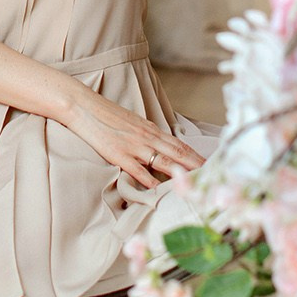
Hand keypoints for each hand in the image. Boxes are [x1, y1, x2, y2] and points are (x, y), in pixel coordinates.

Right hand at [58, 86, 206, 190]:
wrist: (82, 105)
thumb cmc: (104, 114)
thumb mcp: (130, 122)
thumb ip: (145, 135)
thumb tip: (156, 147)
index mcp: (150, 129)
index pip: (179, 144)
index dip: (196, 156)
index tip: (210, 165)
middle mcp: (146, 136)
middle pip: (178, 153)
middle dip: (197, 166)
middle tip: (213, 177)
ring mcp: (133, 146)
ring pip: (163, 161)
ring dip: (181, 174)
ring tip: (196, 184)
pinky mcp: (119, 154)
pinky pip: (139, 170)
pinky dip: (151, 181)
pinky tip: (160, 191)